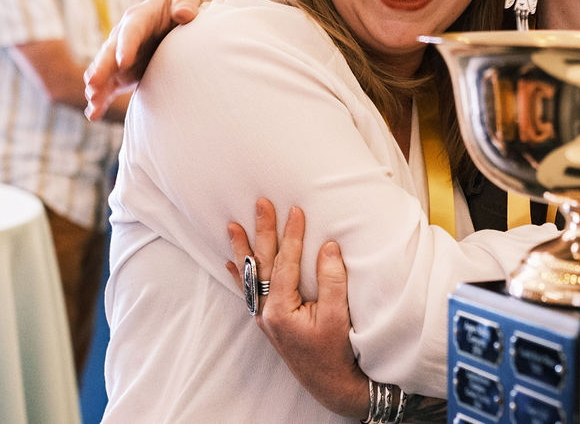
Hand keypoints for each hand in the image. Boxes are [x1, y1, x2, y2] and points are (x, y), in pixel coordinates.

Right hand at [83, 0, 202, 119]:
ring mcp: (121, 55)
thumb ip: (185, 3)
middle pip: (110, 52)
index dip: (126, 46)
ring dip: (98, 86)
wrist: (177, 16)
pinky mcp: (123, 72)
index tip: (123, 61)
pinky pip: (109, 86)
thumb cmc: (183, 4)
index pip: (131, 32)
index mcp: (139, 18)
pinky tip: (93, 114)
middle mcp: (124, 37)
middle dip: (102, 69)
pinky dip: (101, 99)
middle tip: (93, 83)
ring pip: (105, 71)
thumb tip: (184, 14)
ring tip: (93, 100)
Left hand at [227, 198, 368, 416]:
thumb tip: (328, 246)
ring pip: (251, 276)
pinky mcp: (270, 321)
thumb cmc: (336, 352)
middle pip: (263, 264)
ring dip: (244, 249)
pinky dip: (241, 276)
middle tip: (260, 204)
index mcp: (280, 310)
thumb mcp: (338, 316)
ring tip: (232, 226)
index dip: (291, 236)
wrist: (331, 384)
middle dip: (262, 232)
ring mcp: (265, 318)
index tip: (295, 211)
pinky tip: (232, 263)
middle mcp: (266, 313)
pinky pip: (250, 293)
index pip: (285, 264)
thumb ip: (331, 280)